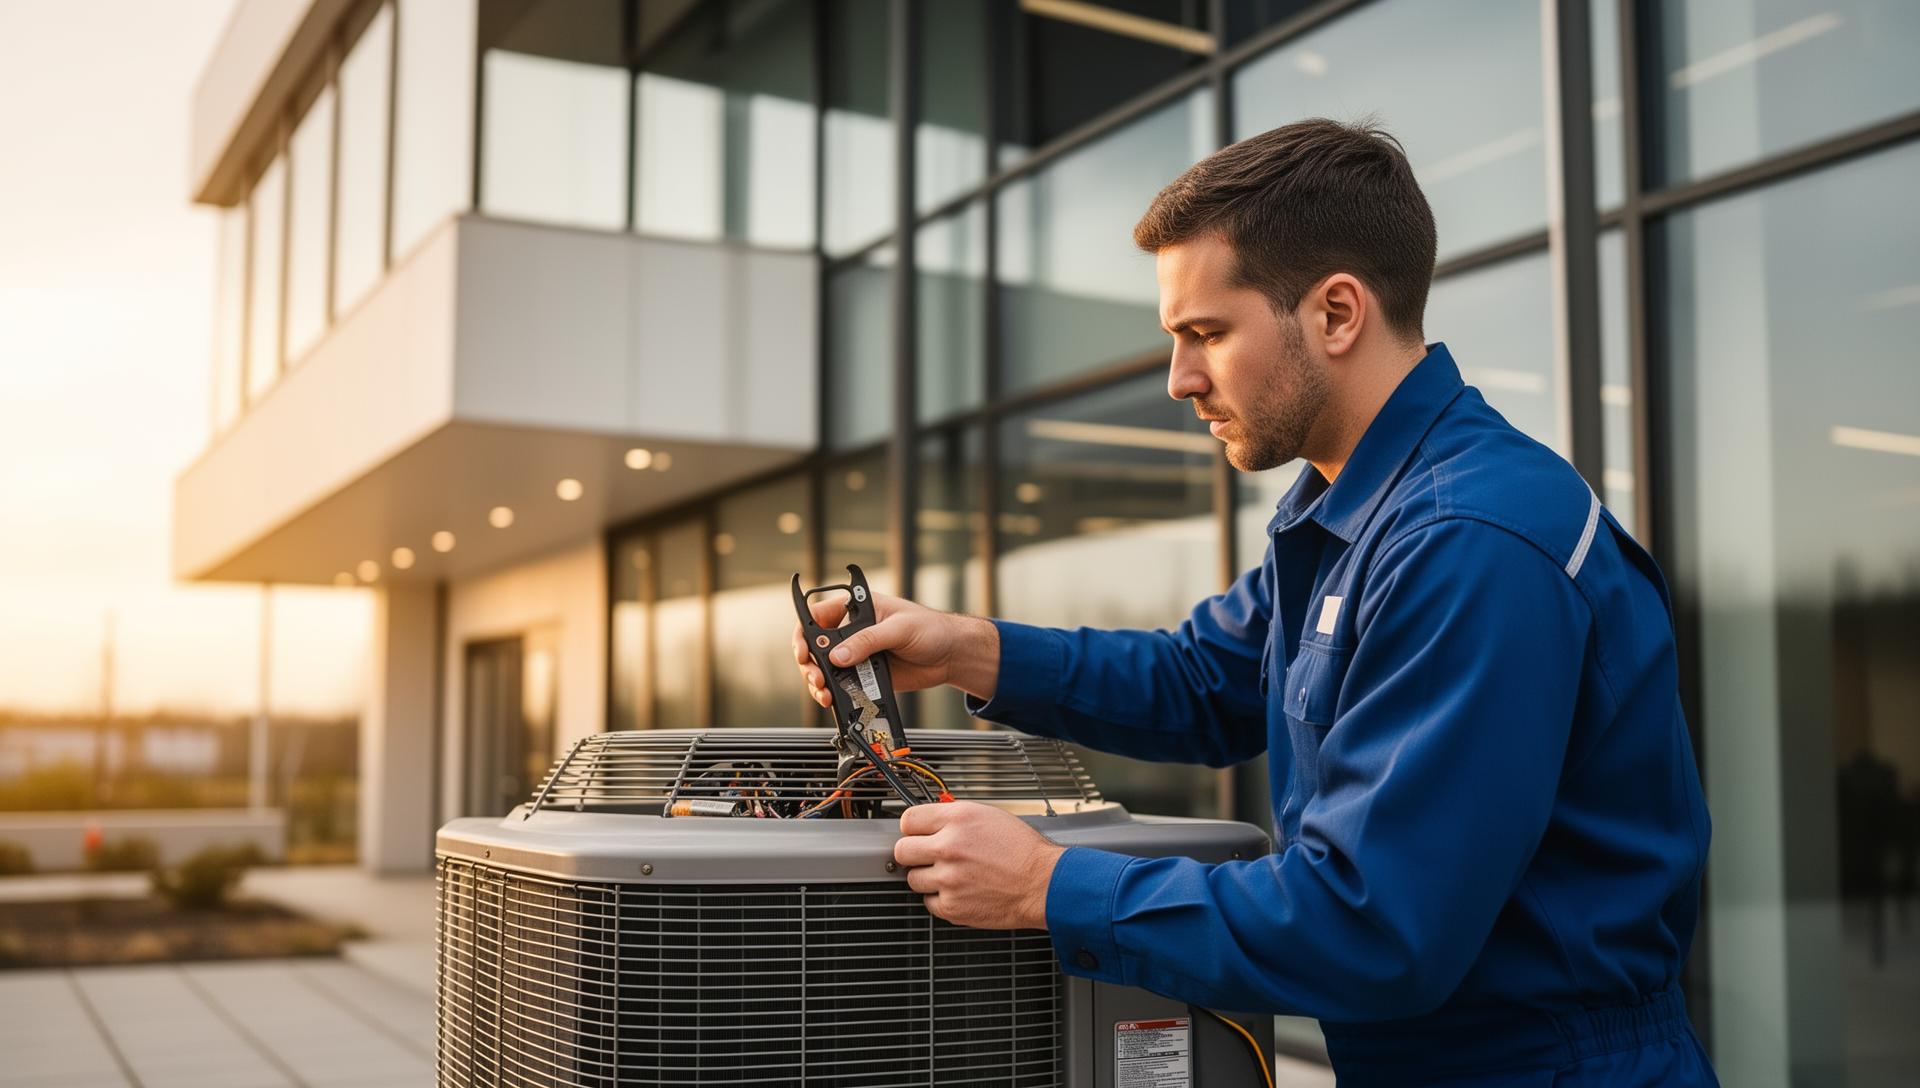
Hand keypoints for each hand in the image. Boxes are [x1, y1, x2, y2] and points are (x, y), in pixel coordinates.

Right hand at [791, 591, 999, 707]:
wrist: (951, 655)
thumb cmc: (932, 629)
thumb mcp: (899, 629)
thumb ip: (868, 641)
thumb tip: (839, 656)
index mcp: (858, 609)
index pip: (819, 616)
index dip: (805, 633)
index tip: (805, 651)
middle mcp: (853, 631)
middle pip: (815, 646)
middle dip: (809, 663)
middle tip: (816, 677)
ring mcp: (857, 654)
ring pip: (824, 668)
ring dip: (818, 681)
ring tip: (823, 692)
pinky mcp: (865, 675)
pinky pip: (841, 684)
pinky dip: (833, 693)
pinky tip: (832, 699)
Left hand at [892, 801, 1065, 929]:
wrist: (1043, 883)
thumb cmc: (1023, 851)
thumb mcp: (990, 816)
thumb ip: (955, 817)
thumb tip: (931, 822)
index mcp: (958, 819)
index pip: (908, 820)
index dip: (913, 828)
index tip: (916, 833)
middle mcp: (949, 847)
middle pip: (902, 850)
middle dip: (913, 853)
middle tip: (927, 856)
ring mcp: (948, 879)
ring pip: (913, 879)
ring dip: (928, 877)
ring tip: (951, 874)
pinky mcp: (952, 906)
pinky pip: (928, 902)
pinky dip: (941, 898)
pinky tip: (959, 890)